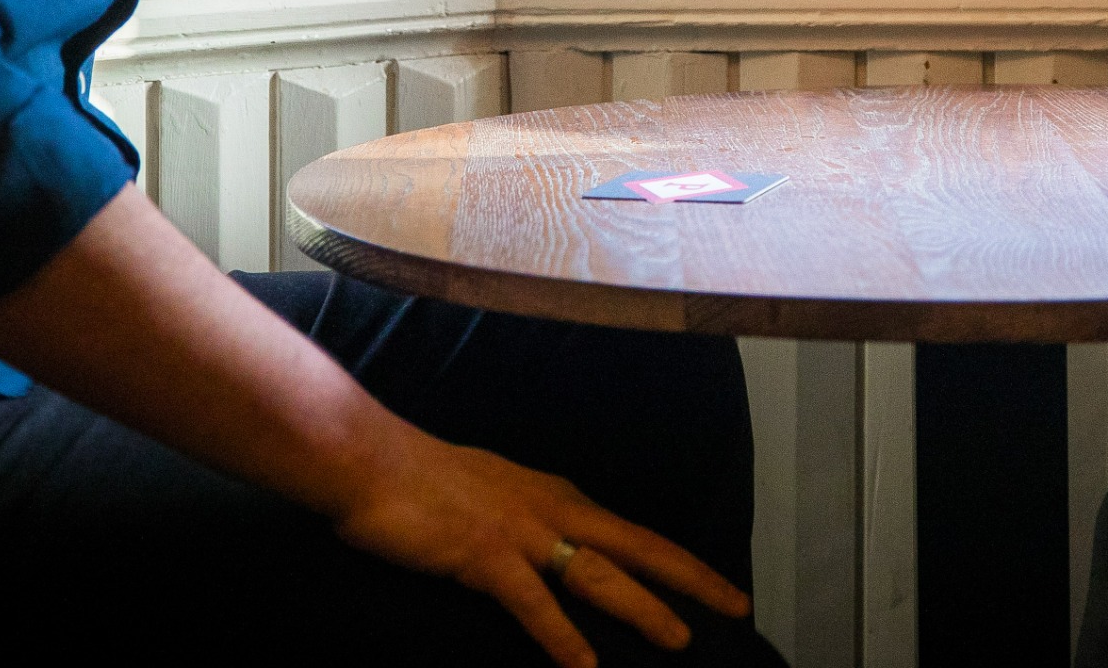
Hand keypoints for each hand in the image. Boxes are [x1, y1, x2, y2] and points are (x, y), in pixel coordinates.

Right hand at [332, 423, 750, 667]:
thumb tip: (553, 551)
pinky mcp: (485, 556)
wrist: (370, 461)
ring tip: (680, 639)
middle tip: (736, 605)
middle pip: (637, 547)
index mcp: (557, 496)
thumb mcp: (496, 494)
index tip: (716, 585)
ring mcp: (521, 532)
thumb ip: (530, 521)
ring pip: (598, 575)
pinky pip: (533, 603)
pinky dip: (562, 636)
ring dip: (642, 607)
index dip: (677, 561)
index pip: (631, 532)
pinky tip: (585, 666)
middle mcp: (552, 509)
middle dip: (690, 579)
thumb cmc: (423, 481)